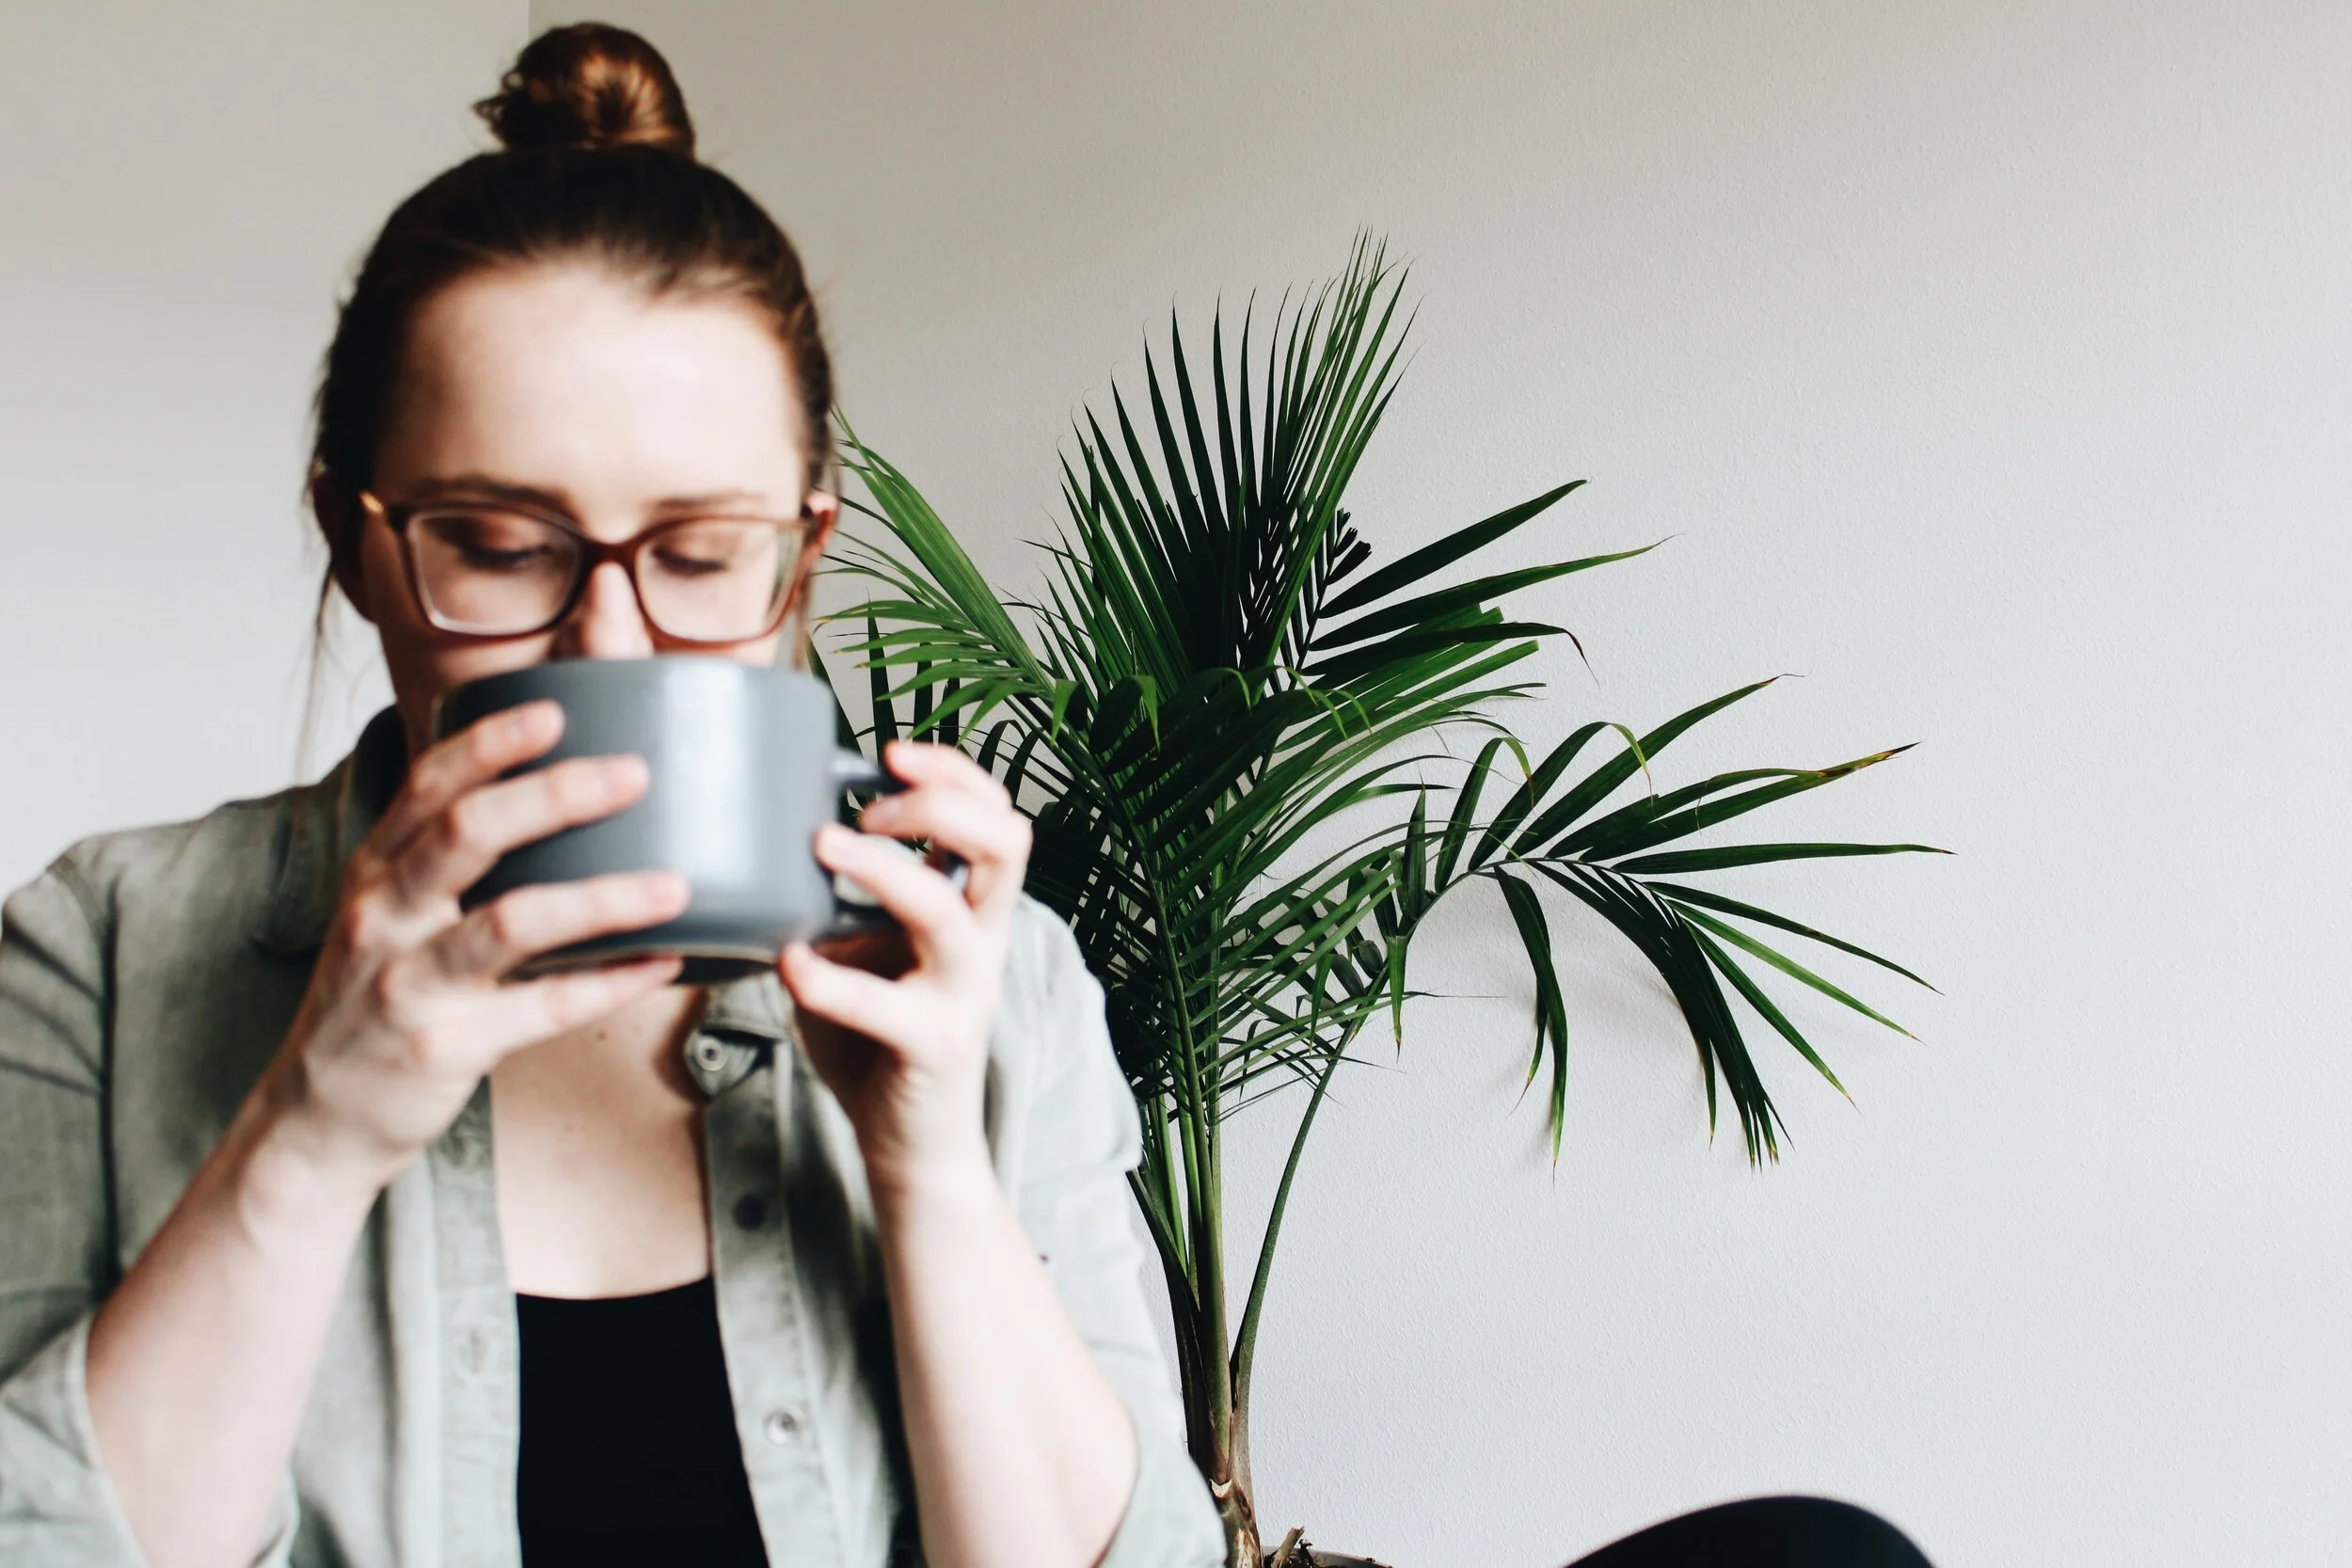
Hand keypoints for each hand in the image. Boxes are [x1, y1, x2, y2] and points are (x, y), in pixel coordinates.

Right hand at [262, 700, 688, 1193]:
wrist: (314, 1120)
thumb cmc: (377, 1002)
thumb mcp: (391, 917)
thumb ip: (449, 860)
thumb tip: (552, 796)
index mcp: (377, 871)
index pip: (428, 786)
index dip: (491, 743)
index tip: (556, 710)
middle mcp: (385, 916)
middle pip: (468, 833)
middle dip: (556, 796)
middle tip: (637, 774)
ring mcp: (409, 983)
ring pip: (512, 922)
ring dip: (603, 897)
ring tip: (675, 883)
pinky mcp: (444, 1047)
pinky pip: (543, 1008)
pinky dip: (610, 983)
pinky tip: (663, 963)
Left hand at [779, 740, 1030, 1196]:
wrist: (912, 1145)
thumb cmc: (879, 1038)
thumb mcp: (868, 950)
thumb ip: (843, 899)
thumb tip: (771, 831)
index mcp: (973, 909)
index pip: (998, 814)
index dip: (956, 771)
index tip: (892, 752)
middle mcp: (982, 941)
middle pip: (1006, 840)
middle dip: (937, 803)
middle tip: (865, 809)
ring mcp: (963, 993)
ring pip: (944, 910)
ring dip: (880, 867)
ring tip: (821, 845)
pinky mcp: (931, 1046)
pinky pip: (885, 1005)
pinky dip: (830, 978)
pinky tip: (789, 963)